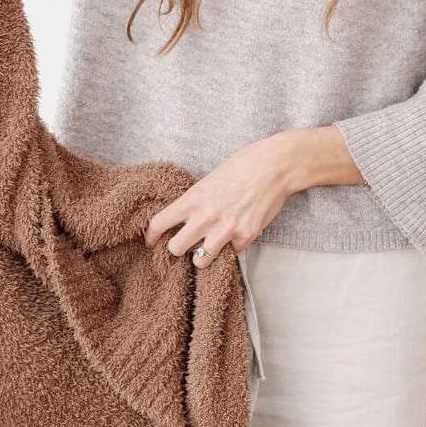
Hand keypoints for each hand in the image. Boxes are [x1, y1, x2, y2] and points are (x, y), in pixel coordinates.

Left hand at [144, 136, 296, 267]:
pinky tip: (237, 234)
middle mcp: (205, 217)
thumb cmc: (243, 165)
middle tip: (185, 244)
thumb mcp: (209, 180)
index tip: (152, 241)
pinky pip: (231, 253)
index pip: (158, 223)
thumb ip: (196, 201)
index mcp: (193, 199)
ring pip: (200, 260)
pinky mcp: (246, 236)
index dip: (150, 236)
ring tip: (209, 247)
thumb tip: (186, 218)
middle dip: (178, 248)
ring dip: (203, 256)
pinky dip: (233, 247)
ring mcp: (226, 229)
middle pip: (175, 248)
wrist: (274, 166)